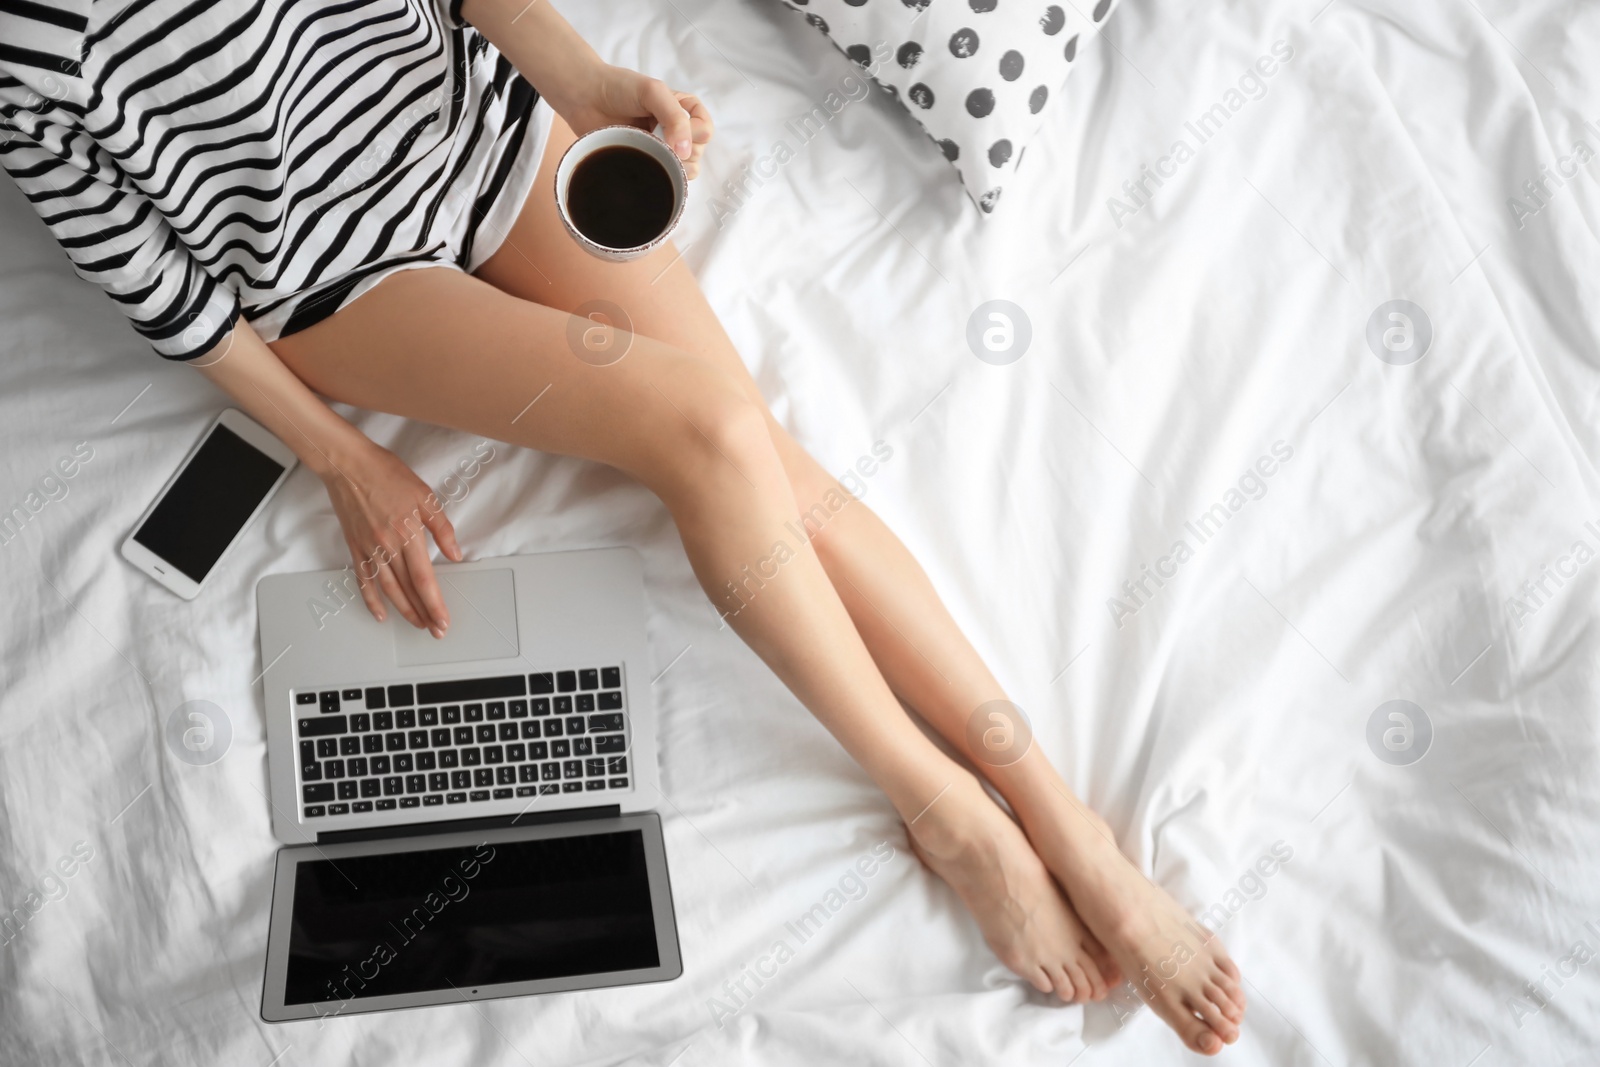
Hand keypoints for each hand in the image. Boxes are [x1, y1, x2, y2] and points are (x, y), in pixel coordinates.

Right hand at [320, 437, 462, 635]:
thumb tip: (455, 554)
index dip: (435, 603)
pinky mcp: (355, 547)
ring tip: (418, 624)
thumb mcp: (425, 496)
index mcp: (408, 534)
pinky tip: (380, 614)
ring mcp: (368, 549)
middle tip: (436, 630)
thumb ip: (442, 528)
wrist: (348, 464)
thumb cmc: (387, 474)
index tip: (444, 620)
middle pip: (408, 589)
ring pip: (388, 589)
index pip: (424, 579)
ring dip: (404, 611)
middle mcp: (387, 547)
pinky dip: (371, 599)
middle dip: (424, 613)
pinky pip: (363, 580)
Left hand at [559, 64, 713, 177]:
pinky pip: (664, 179)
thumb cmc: (619, 87)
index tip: (666, 127)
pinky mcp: (647, 164)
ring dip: (670, 166)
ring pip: (685, 171)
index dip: (692, 133)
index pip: (705, 131)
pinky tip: (644, 165)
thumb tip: (685, 152)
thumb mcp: (653, 92)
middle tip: (653, 138)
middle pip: (697, 154)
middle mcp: (677, 131)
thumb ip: (675, 118)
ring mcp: (662, 149)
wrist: (585, 98)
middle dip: (679, 150)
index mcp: (684, 110)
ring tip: (647, 151)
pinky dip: (659, 177)